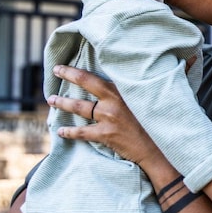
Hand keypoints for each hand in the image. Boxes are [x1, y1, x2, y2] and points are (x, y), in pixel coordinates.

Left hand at [46, 65, 160, 166]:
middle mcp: (113, 101)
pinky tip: (61, 132)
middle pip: (85, 84)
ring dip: (63, 103)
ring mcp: (108, 118)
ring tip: (51, 100)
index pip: (94, 76)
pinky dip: (70, 132)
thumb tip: (152, 69)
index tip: (63, 66)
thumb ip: (139, 86)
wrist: (159, 146)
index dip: (76, 70)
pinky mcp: (106, 134)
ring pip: (79, 108)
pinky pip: (82, 132)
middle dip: (67, 76)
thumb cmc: (156, 120)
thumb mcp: (148, 98)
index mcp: (122, 90)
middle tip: (55, 71)